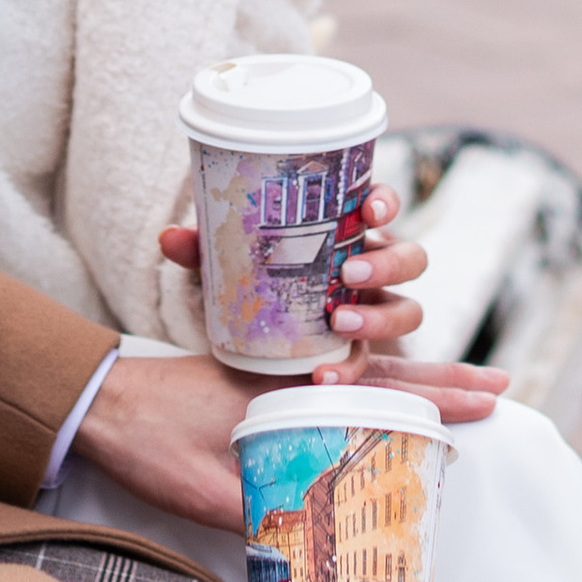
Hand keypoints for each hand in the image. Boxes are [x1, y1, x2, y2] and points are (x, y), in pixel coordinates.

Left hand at [156, 188, 512, 405]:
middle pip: (411, 259)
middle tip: (349, 275)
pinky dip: (350, 371)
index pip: (383, 206)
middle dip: (389, 264)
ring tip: (339, 324)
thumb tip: (170, 239)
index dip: (386, 203)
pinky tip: (323, 378)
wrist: (257, 335)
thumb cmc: (256, 279)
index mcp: (349, 232)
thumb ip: (204, 248)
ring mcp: (374, 312)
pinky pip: (373, 363)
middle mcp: (373, 270)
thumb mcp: (231, 259)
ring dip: (382, 317)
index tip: (370, 211)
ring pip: (408, 311)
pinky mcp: (360, 353)